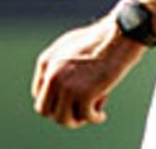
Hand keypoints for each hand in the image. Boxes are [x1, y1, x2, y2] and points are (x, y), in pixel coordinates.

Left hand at [31, 16, 145, 127]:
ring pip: (63, 119)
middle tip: (79, 112)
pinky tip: (102, 114)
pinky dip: (95, 118)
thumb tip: (54, 86)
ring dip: (78, 120)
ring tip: (91, 113)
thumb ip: (57, 64)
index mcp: (45, 62)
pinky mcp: (84, 94)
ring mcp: (67, 86)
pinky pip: (86, 117)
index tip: (69, 102)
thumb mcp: (68, 47)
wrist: (117, 36)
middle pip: (45, 111)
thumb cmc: (98, 39)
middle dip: (62, 114)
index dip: (54, 102)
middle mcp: (51, 75)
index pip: (38, 95)